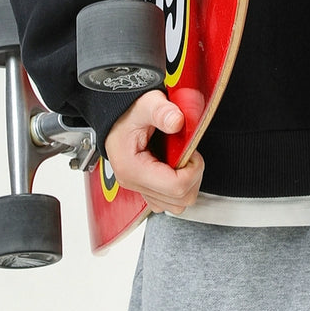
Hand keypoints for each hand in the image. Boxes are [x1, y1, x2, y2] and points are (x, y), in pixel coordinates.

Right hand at [103, 92, 204, 213]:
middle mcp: (133, 183)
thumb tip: (177, 121)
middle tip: (189, 155)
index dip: (193, 170)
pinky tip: (176, 167)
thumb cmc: (128, 112)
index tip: (192, 152)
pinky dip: (178, 188)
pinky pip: (167, 201)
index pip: (176, 187)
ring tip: (184, 161)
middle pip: (179, 201)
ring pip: (175, 205)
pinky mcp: (145, 187)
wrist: (116, 116)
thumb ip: (162, 111)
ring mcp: (139, 188)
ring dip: (187, 184)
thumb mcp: (146, 104)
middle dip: (193, 177)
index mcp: (133, 168)